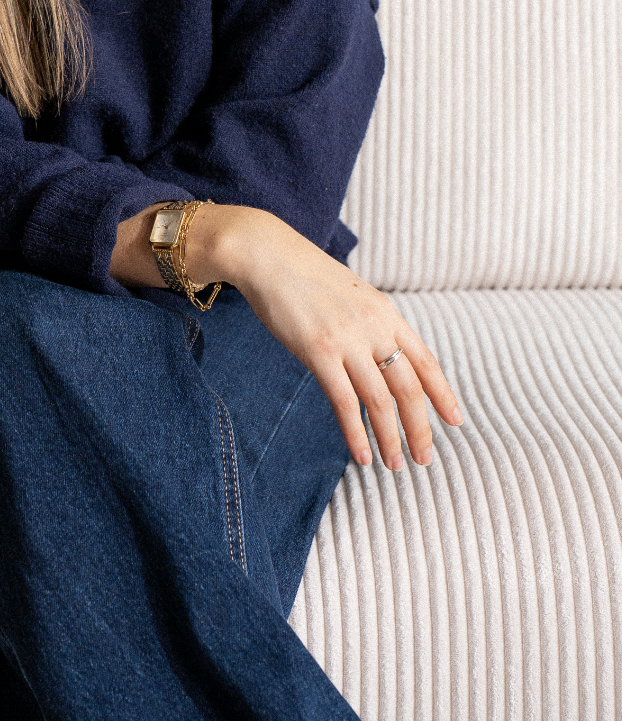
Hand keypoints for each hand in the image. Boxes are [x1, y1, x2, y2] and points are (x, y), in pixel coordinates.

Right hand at [200, 206, 462, 469]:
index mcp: (385, 312)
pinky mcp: (319, 351)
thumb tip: (380, 353)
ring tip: (394, 465)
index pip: (426, 360)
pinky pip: (345, 402)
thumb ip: (370, 323)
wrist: (266, 255)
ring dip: (391, 439)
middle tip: (425, 459)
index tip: (455, 421)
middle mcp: (374, 326)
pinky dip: (357, 434)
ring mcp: (347, 339)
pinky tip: (362, 455)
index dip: (443, 394)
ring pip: (381, 401)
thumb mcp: (350, 295)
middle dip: (420, 428)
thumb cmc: (303, 276)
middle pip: (409, 387)